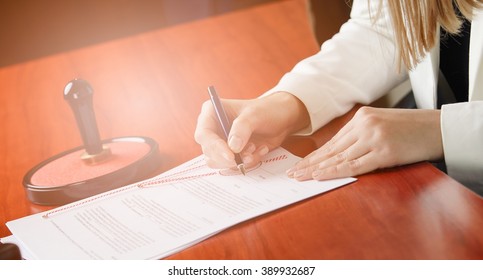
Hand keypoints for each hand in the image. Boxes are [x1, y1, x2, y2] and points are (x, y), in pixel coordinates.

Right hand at [194, 92, 309, 168]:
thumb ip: (242, 129)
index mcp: (212, 113)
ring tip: (255, 147)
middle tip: (247, 155)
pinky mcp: (232, 153)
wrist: (282, 118)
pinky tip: (260, 148)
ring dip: (239, 159)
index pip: (204, 134)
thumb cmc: (266, 110)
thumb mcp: (254, 115)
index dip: (215, 147)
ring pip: (219, 162)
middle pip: (209, 152)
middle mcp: (213, 129)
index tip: (231, 155)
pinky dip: (248, 161)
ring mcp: (222, 142)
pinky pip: (234, 165)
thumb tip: (232, 148)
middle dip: (229, 157)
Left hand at [287, 106, 443, 180]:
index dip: (314, 155)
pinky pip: (355, 165)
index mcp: (361, 118)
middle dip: (309, 163)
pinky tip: (321, 176)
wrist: (437, 127)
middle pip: (331, 149)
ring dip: (317, 169)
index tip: (300, 164)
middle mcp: (364, 125)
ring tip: (300, 177)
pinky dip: (335, 171)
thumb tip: (339, 153)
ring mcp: (373, 138)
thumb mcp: (381, 125)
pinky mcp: (384, 152)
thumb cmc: (410, 129)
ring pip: (339, 157)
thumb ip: (361, 135)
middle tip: (292, 173)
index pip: (332, 141)